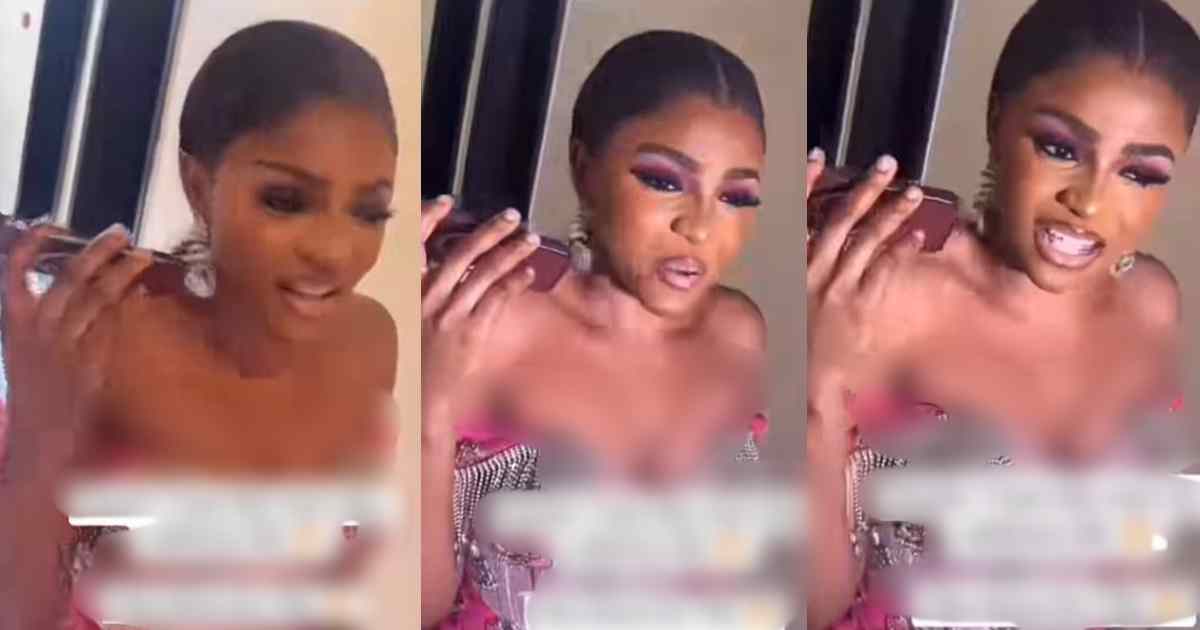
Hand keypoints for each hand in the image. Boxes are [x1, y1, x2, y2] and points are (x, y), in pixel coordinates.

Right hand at [2, 223, 150, 479]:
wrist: (39, 444)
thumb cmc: (36, 396)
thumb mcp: (22, 354)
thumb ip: (38, 320)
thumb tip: (74, 287)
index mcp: (14, 325)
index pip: (13, 274)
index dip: (28, 246)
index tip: (49, 225)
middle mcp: (37, 332)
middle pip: (69, 279)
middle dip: (97, 251)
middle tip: (122, 233)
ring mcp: (64, 349)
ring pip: (97, 299)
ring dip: (123, 273)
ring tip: (144, 257)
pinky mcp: (90, 366)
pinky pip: (113, 328)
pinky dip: (129, 307)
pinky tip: (143, 295)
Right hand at [420, 196, 537, 444]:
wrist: (418, 400)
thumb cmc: (412, 359)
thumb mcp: (405, 319)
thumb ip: (419, 290)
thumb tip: (438, 258)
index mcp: (406, 292)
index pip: (413, 247)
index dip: (428, 220)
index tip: (447, 201)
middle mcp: (426, 299)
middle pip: (460, 255)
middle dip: (489, 231)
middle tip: (512, 216)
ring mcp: (450, 316)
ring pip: (483, 274)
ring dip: (510, 253)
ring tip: (531, 239)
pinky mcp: (470, 334)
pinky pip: (496, 301)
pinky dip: (514, 284)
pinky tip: (529, 273)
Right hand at [806, 151, 925, 411]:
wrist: (805, 379)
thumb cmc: (797, 339)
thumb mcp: (790, 297)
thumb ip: (802, 266)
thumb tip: (814, 232)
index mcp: (792, 265)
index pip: (797, 215)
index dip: (806, 184)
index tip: (818, 155)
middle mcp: (812, 271)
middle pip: (840, 220)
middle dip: (865, 189)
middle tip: (887, 164)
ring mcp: (837, 287)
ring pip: (867, 240)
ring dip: (892, 213)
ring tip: (914, 192)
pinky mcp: (860, 305)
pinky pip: (884, 269)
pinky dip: (900, 249)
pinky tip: (917, 235)